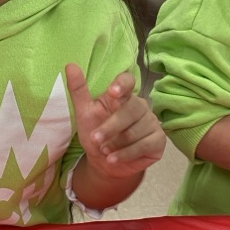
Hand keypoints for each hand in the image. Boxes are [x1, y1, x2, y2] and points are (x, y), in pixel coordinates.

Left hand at [66, 63, 164, 178]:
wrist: (106, 163)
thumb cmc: (97, 134)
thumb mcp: (84, 114)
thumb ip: (78, 91)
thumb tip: (70, 65)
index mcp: (122, 96)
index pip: (128, 81)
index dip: (122, 84)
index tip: (113, 92)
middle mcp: (140, 106)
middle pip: (131, 110)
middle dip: (111, 127)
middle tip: (95, 140)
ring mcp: (152, 122)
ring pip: (136, 131)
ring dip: (116, 144)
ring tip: (104, 151)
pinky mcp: (158, 140)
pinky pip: (144, 145)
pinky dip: (126, 154)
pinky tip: (113, 159)